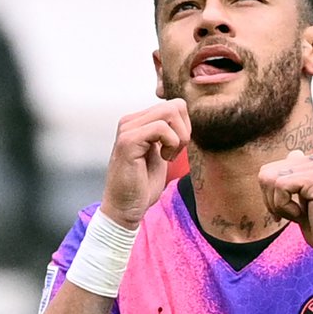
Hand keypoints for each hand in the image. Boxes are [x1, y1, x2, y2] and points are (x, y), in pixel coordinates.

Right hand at [100, 98, 190, 229]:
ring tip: (170, 156)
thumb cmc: (143, 185)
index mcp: (139, 122)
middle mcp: (130, 121)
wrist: (125, 208)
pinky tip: (164, 158)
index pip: (174, 105)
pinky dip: (171, 144)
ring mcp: (127, 129)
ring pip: (169, 112)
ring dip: (179, 137)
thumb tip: (187, 119)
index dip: (185, 126)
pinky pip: (161, 127)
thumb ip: (169, 134)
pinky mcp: (128, 141)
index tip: (178, 147)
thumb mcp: (162, 152)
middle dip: (185, 130)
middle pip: (175, 105)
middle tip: (176, 152)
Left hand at [258, 150, 312, 261]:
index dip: (268, 194)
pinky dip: (285, 207)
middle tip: (289, 215)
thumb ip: (286, 181)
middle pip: (265, 174)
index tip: (283, 210)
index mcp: (309, 160)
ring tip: (297, 213)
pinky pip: (281, 187)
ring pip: (271, 179)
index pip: (267, 170)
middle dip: (270, 200)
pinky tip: (302, 214)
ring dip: (278, 205)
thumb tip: (264, 172)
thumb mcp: (296, 198)